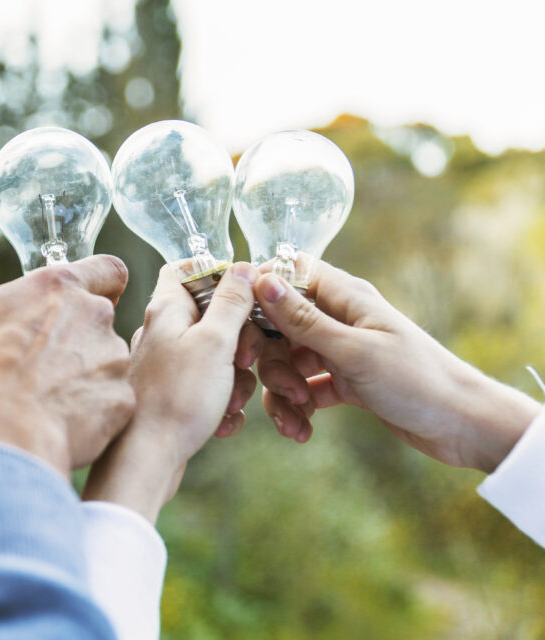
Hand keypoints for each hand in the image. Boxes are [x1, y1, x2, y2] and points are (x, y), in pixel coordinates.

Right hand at [0, 255, 134, 475]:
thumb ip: (2, 315)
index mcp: (56, 287)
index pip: (107, 269)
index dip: (102, 285)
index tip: (85, 303)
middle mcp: (94, 314)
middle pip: (100, 320)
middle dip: (80, 339)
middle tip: (43, 368)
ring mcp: (113, 357)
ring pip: (107, 361)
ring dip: (85, 376)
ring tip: (46, 402)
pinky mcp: (122, 398)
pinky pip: (110, 400)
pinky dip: (92, 411)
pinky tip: (60, 423)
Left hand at [83, 262, 257, 521]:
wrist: (145, 461)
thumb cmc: (177, 399)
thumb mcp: (214, 342)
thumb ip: (230, 302)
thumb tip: (240, 267)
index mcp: (166, 309)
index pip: (186, 270)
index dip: (218, 276)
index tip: (244, 297)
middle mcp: (161, 332)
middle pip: (211, 315)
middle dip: (239, 339)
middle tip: (242, 360)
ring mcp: (164, 364)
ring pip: (214, 355)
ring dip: (234, 377)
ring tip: (229, 400)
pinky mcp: (169, 394)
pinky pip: (206, 386)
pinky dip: (220, 402)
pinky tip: (221, 421)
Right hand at [253, 262, 541, 471]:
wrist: (463, 426)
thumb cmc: (416, 380)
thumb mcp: (353, 351)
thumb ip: (303, 319)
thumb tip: (262, 280)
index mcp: (345, 296)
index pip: (288, 275)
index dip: (260, 296)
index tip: (243, 328)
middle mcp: (339, 318)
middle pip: (280, 325)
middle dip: (272, 360)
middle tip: (287, 390)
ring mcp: (341, 349)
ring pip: (289, 360)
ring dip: (283, 391)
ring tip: (296, 420)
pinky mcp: (345, 380)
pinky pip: (306, 387)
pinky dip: (299, 407)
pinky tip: (302, 430)